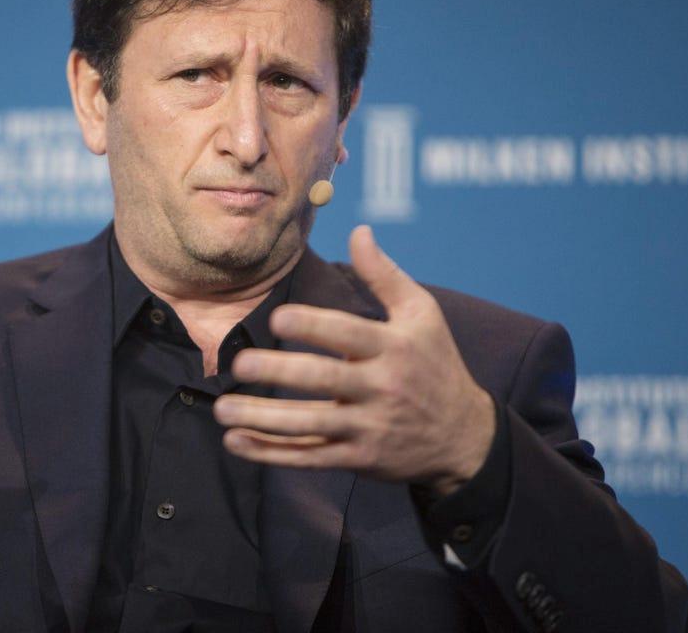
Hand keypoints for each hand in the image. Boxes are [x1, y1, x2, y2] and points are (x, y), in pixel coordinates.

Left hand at [214, 225, 494, 495]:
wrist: (464, 438)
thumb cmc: (435, 365)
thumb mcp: (422, 315)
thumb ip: (385, 275)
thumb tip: (359, 230)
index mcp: (393, 347)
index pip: (347, 333)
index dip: (312, 325)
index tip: (277, 318)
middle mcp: (381, 388)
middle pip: (323, 379)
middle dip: (278, 372)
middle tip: (239, 364)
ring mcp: (369, 427)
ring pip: (310, 424)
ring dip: (263, 419)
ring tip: (223, 409)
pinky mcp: (358, 459)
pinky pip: (310, 456)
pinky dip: (271, 453)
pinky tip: (235, 442)